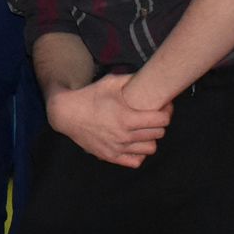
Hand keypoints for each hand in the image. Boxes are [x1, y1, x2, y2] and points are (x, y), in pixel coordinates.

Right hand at [46, 72, 171, 167]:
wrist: (66, 114)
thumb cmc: (89, 96)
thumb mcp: (110, 82)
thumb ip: (131, 78)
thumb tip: (150, 72)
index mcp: (127, 118)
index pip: (162, 120)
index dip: (167, 112)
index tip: (164, 107)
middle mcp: (124, 136)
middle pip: (159, 134)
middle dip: (160, 124)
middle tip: (155, 116)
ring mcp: (117, 148)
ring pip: (150, 149)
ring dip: (151, 139)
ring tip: (145, 131)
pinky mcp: (110, 156)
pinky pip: (135, 161)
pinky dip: (139, 153)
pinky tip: (135, 144)